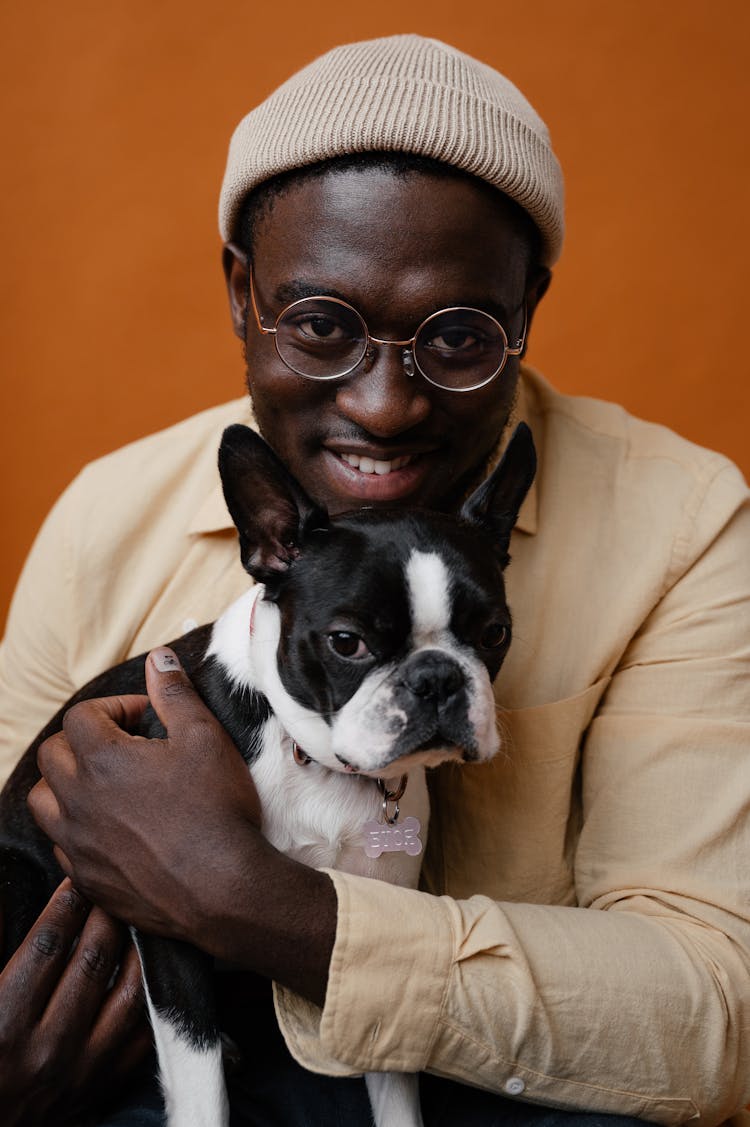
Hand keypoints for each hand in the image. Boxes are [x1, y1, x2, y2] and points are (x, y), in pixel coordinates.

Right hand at [0, 879, 148, 1126]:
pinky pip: (144, 1030)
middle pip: (93, 960)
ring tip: (138, 916)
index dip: (65, 904)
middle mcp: (47, 1049)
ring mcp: (82, 1071)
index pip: (47, 946)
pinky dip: (150, 993)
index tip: (75, 877)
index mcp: (4, 1025)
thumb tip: (4, 899)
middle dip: (106, 913)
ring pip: (128, 992)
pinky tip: (150, 964)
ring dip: (136, 947)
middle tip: (113, 885)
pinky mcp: (104, 1086)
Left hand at [29, 647, 335, 1005]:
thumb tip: (160, 659)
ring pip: (43, 801)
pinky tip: (111, 829)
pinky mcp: (87, 878)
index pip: (81, 715)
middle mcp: (77, 800)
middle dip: (84, 740)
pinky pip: (61, 845)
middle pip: (52, 754)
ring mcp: (77, 843)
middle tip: (124, 746)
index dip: (114, 707)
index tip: (144, 717)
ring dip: (66, 784)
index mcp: (101, 760)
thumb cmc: (216, 810)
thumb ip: (175, 694)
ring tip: (105, 786)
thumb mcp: (205, 737)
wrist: (223, 888)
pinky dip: (76, 829)